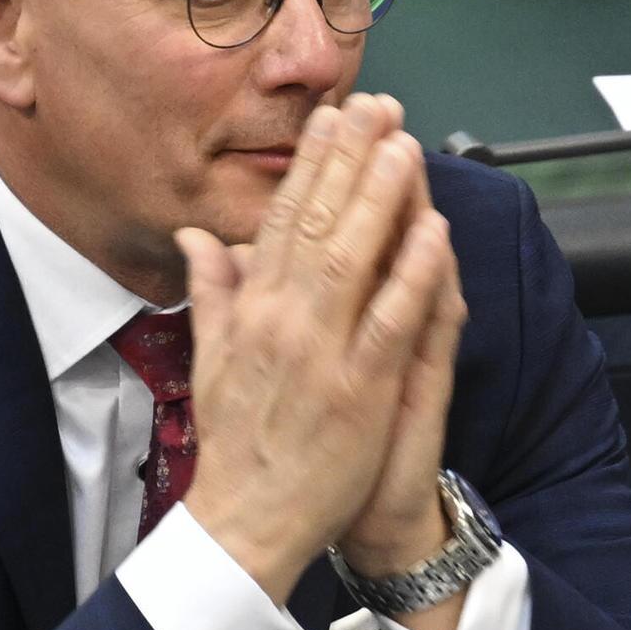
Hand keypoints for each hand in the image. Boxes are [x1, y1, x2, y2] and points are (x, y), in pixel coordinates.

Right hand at [176, 94, 449, 601]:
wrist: (245, 522)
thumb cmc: (237, 445)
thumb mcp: (210, 360)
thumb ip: (212, 294)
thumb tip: (198, 239)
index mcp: (251, 311)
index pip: (282, 220)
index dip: (311, 165)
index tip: (333, 119)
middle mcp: (282, 321)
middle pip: (320, 223)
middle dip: (350, 160)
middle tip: (378, 107)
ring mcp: (322, 353)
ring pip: (354, 257)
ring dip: (382, 198)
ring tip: (405, 145)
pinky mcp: (360, 389)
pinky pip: (391, 320)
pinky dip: (411, 273)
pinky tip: (432, 231)